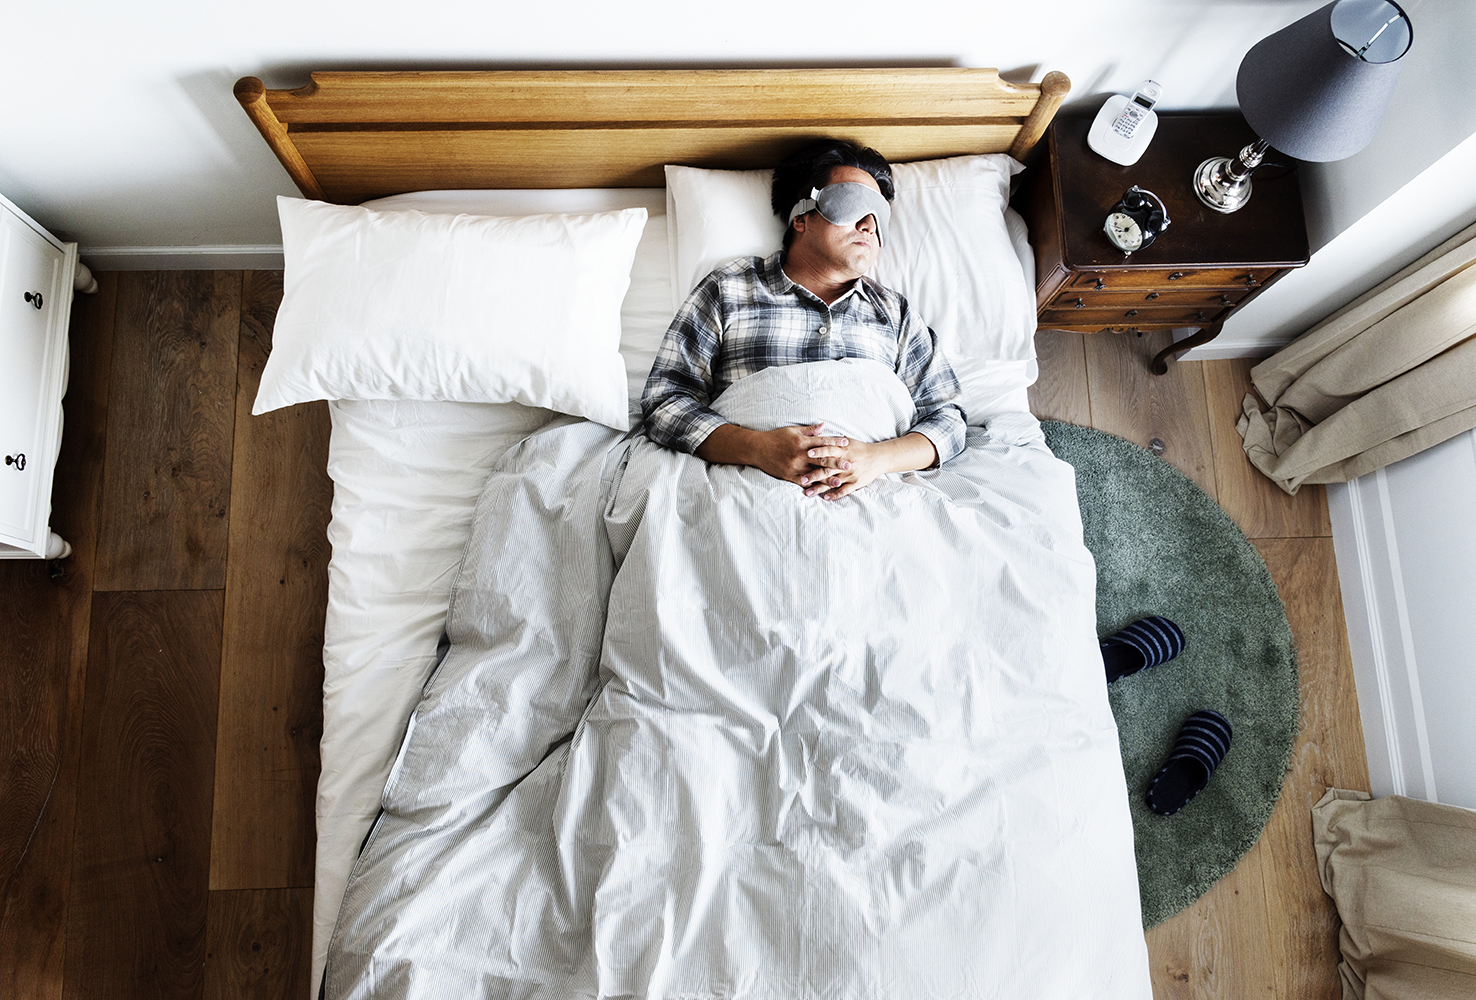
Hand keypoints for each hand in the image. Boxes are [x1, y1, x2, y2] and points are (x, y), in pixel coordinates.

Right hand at [696, 422, 852, 491]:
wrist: (757, 449)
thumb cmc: (775, 438)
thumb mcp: (793, 430)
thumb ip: (809, 430)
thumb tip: (824, 426)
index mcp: (802, 442)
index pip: (822, 442)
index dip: (835, 443)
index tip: (846, 444)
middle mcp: (799, 455)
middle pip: (821, 459)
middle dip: (836, 463)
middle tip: (849, 466)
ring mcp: (794, 466)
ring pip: (814, 473)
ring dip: (827, 478)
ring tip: (838, 482)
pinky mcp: (788, 475)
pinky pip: (802, 481)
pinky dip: (812, 485)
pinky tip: (821, 490)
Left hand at [801, 431, 939, 500]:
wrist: (879, 457)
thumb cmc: (860, 448)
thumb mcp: (847, 442)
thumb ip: (832, 441)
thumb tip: (816, 436)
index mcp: (843, 451)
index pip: (828, 450)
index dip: (818, 451)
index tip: (806, 453)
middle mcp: (846, 463)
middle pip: (827, 469)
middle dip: (813, 475)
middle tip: (800, 479)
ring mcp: (850, 475)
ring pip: (833, 482)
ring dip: (819, 488)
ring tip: (807, 493)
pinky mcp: (856, 483)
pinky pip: (844, 491)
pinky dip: (834, 495)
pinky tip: (825, 498)